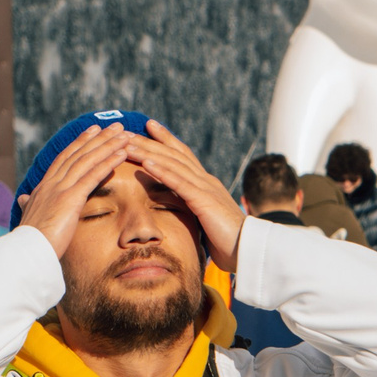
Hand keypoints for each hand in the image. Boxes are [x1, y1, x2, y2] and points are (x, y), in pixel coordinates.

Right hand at [16, 124, 134, 258]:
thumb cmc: (30, 241)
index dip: (80, 143)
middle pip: (79, 153)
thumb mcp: (29, 217)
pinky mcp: (71, 198)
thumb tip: (23, 199)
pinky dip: (108, 162)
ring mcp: (61, 189)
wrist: (26, 252)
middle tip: (116, 125)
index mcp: (44, 187)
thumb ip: (29, 205)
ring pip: (88, 160)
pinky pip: (93, 176)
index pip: (65, 158)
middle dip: (99, 137)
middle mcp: (52, 182)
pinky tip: (122, 154)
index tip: (93, 130)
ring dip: (108, 145)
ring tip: (125, 134)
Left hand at [130, 120, 247, 272]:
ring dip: (148, 152)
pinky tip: (145, 163)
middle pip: (173, 154)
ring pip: (173, 164)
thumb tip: (181, 212)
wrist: (250, 250)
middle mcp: (206, 181)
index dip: (165, 139)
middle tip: (126, 131)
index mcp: (206, 185)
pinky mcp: (204, 201)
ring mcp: (206, 189)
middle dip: (149, 141)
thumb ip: (195, 211)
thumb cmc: (229, 242)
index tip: (149, 126)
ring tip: (127, 143)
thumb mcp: (207, 221)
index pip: (183, 155)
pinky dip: (161, 171)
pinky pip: (179, 183)